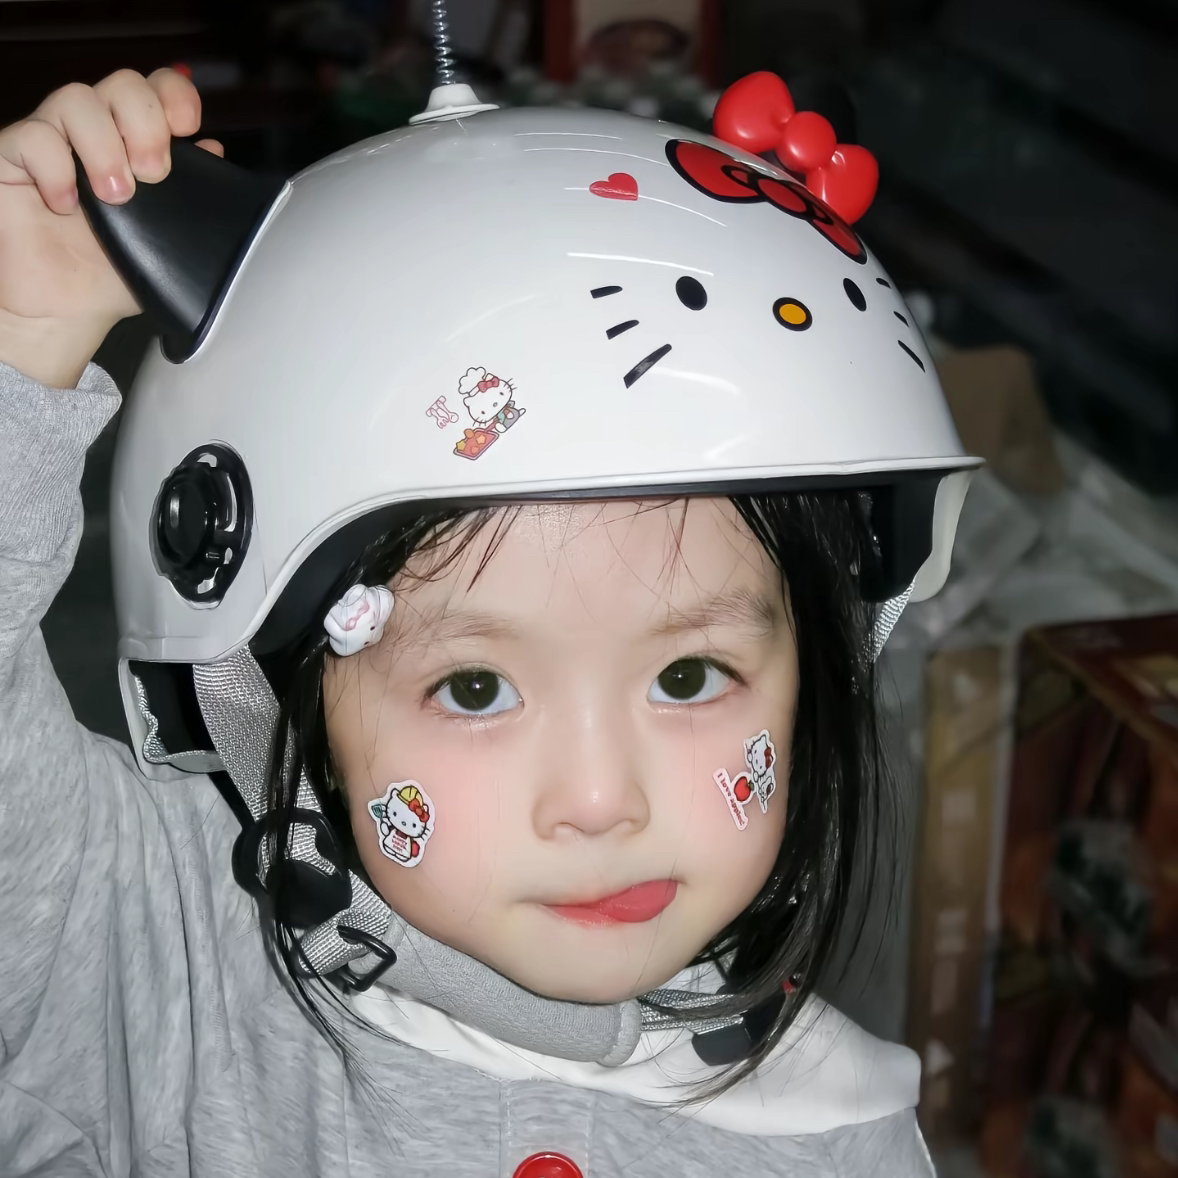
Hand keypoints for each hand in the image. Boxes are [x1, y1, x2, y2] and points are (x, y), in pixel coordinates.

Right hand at [0, 68, 222, 386]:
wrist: (68, 310)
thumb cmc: (113, 272)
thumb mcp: (167, 241)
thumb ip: (192, 199)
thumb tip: (214, 151)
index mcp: (135, 143)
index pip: (155, 90)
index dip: (174, 96)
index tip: (188, 127)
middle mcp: (95, 132)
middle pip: (121, 84)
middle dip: (146, 123)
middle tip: (154, 174)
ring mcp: (52, 140)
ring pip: (75, 98)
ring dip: (104, 145)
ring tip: (116, 197)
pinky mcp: (12, 157)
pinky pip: (32, 137)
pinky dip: (55, 168)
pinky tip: (67, 206)